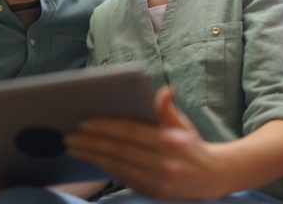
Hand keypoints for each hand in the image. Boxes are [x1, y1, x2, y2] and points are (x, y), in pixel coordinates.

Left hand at [64, 85, 227, 200]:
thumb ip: (168, 108)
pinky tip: (89, 160)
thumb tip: (164, 89)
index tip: (84, 121)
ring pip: (116, 165)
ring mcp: (158, 180)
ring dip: (91, 156)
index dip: (106, 126)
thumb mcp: (184, 124)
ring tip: (72, 147)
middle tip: (68, 135)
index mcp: (171, 141)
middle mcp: (164, 162)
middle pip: (119, 149)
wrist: (213, 177)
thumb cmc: (193, 146)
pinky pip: (123, 178)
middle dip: (90, 142)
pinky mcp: (153, 192)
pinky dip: (104, 168)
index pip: (131, 131)